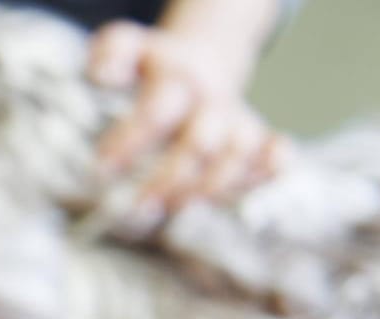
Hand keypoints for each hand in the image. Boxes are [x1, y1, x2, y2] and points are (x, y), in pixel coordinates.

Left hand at [89, 19, 288, 218]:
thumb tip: (103, 72)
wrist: (200, 63)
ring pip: (237, 157)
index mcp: (178, 80)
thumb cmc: (153, 67)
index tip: (102, 167)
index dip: (132, 141)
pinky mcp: (257, 139)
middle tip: (138, 205)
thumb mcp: (127, 49)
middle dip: (170, 179)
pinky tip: (249, 187)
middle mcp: (212, 102)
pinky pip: (276, 156)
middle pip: (200, 143)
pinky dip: (269, 173)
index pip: (159, 111)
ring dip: (208, 188)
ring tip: (173, 208)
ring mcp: (237, 121)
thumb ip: (111, 53)